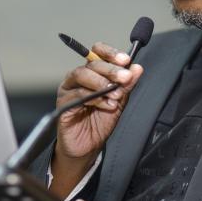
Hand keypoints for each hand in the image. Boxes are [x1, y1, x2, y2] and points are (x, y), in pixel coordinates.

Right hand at [50, 42, 143, 196]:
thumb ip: (126, 85)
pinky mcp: (64, 103)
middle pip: (92, 64)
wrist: (88, 147)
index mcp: (91, 73)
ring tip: (116, 93)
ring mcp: (69, 89)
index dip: (110, 53)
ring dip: (102, 82)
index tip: (125, 59)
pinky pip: (79, 94)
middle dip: (111, 69)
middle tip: (125, 77)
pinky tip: (108, 105)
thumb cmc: (100, 123)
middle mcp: (78, 78)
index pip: (97, 53)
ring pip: (82, 74)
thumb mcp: (119, 102)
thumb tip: (137, 68)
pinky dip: (96, 98)